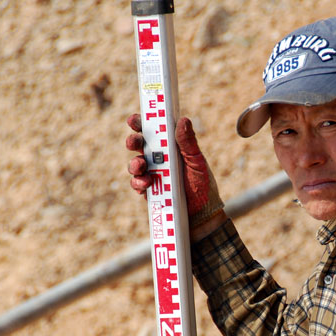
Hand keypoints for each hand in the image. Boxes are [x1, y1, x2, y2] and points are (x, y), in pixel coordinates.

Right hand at [126, 114, 224, 235]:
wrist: (202, 215)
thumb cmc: (202, 185)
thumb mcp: (197, 162)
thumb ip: (188, 143)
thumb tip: (183, 120)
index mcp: (170, 147)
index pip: (153, 131)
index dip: (140, 123)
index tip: (134, 120)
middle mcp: (159, 158)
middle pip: (138, 145)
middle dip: (133, 141)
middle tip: (134, 143)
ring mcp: (152, 174)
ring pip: (135, 164)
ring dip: (135, 164)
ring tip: (142, 167)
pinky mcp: (149, 190)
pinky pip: (137, 184)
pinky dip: (138, 183)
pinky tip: (145, 184)